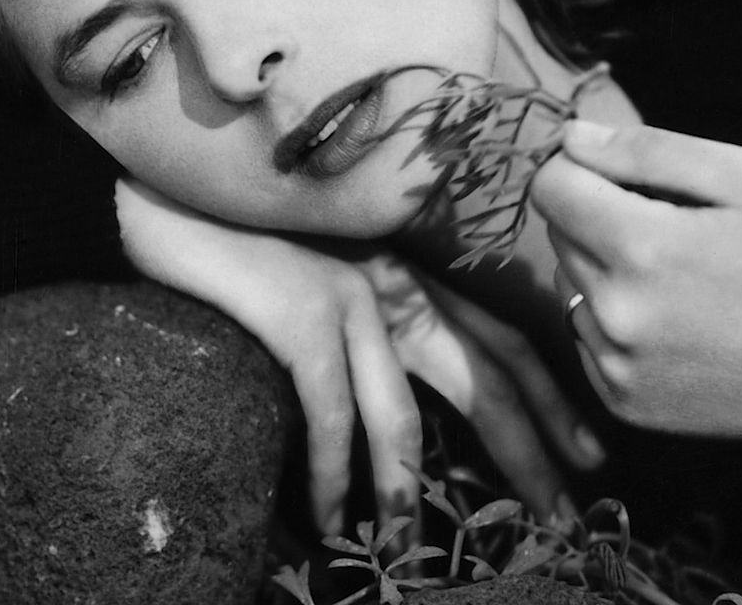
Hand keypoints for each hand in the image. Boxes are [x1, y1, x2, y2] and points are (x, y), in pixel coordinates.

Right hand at [117, 179, 603, 531]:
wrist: (154, 189)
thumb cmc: (229, 229)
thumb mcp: (316, 262)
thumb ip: (361, 310)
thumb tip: (387, 391)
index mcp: (404, 265)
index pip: (501, 334)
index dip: (551, 397)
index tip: (587, 454)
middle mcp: (391, 278)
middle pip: (485, 377)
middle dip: (531, 452)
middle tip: (559, 516)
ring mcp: (347, 295)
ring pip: (404, 417)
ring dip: (406, 495)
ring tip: (410, 553)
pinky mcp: (300, 316)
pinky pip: (331, 416)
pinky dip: (333, 477)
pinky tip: (328, 520)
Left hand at [529, 121, 741, 447]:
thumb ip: (647, 150)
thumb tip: (571, 138)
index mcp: (641, 248)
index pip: (550, 187)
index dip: (583, 170)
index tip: (626, 177)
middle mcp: (615, 312)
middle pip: (559, 234)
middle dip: (601, 216)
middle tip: (674, 228)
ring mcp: (616, 364)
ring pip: (570, 286)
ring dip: (605, 270)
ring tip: (680, 278)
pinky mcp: (623, 401)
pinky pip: (587, 338)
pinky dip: (616, 322)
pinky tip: (677, 322)